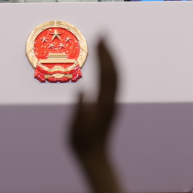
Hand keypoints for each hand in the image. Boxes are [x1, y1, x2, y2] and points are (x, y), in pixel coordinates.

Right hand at [69, 38, 120, 192]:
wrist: (95, 158)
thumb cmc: (82, 144)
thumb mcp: (76, 127)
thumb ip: (80, 109)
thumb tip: (81, 91)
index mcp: (104, 103)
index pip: (106, 74)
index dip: (104, 55)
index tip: (100, 39)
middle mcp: (112, 100)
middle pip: (114, 71)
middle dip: (108, 51)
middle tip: (103, 34)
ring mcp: (112, 103)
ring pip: (115, 76)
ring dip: (110, 59)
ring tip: (104, 45)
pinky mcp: (110, 106)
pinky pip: (113, 82)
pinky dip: (109, 69)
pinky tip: (104, 65)